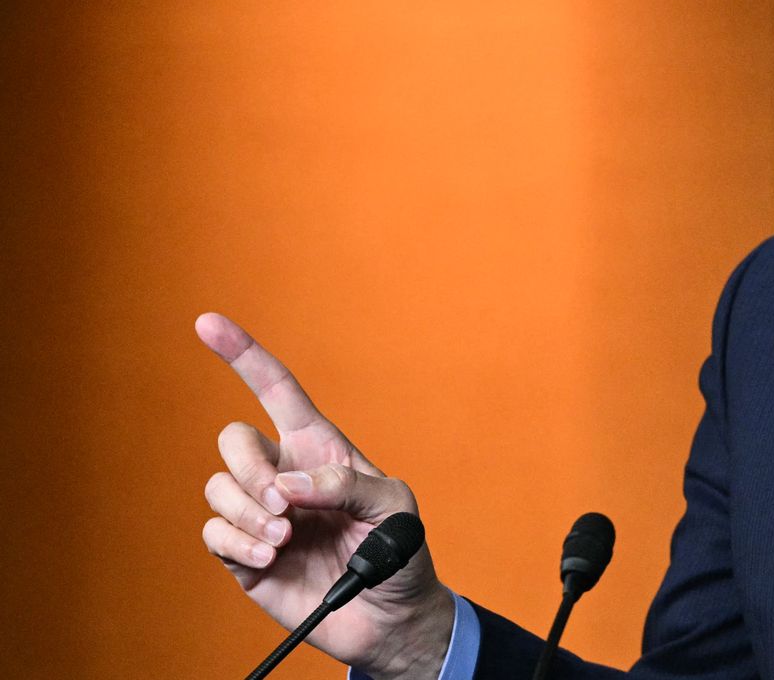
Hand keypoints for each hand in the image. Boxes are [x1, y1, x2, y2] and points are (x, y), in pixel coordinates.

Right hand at [197, 312, 453, 679]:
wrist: (390, 617)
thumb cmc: (400, 553)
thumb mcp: (394, 507)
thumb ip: (347, 484)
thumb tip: (287, 486)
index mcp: (320, 448)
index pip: (276, 389)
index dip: (244, 355)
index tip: (207, 322)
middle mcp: (283, 474)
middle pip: (232, 440)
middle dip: (249, 468)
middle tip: (283, 507)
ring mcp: (260, 515)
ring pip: (217, 488)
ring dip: (246, 513)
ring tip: (285, 540)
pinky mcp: (244, 555)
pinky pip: (214, 534)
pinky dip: (237, 544)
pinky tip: (270, 558)